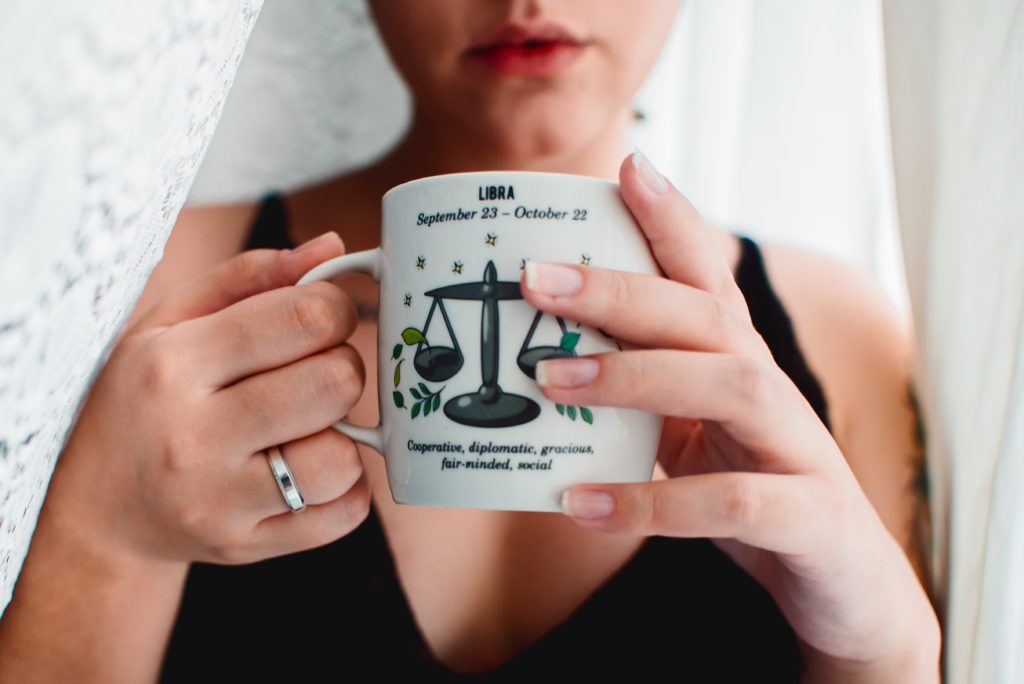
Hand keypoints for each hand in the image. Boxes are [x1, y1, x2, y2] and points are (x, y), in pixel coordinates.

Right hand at [46, 231, 371, 567]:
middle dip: (342, 367)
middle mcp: (193, 435)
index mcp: (174, 364)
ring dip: (343, 435)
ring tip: (309, 426)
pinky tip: (311, 469)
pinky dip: (346, 489)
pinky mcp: (247, 546)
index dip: (336, 308)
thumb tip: (332, 249)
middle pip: (336, 382)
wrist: (99, 507)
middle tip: (315, 372)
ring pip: (342, 458)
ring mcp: (220, 501)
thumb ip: (250, 278)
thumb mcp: (170, 322)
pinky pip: (345, 515)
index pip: (305, 317)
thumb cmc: (144, 397)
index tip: (323, 318)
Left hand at [519, 152, 939, 678]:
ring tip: (548, 382)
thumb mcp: (693, 434)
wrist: (843, 586)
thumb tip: (543, 371)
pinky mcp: (807, 515)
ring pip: (729, 384)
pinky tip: (581, 503)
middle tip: (538, 280)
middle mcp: (772, 388)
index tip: (629, 167)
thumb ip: (642, 398)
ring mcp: (797, 447)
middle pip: (705, 315)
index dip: (675, 219)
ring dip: (633, 377)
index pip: (710, 276)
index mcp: (740, 361)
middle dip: (621, 291)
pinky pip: (729, 504)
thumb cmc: (753, 491)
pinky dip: (651, 503)